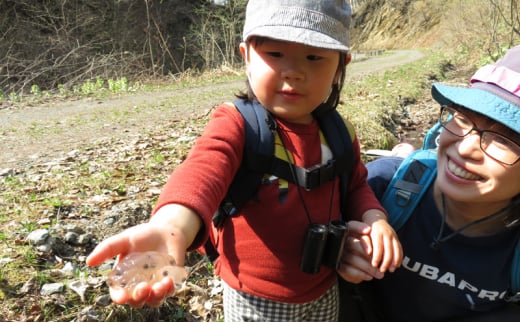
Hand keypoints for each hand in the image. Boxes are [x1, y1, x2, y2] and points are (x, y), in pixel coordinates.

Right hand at [86, 204, 200, 306]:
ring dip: (156, 296)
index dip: (119, 297)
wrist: (166, 231)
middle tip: (143, 287)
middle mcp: (138, 285)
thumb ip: (107, 249)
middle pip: (136, 301)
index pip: (118, 293)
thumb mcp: (124, 240)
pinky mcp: (169, 282)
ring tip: (160, 285)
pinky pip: (170, 292)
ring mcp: (154, 285)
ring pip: (154, 300)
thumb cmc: (142, 236)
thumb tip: (89, 262)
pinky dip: (169, 289)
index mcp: (123, 279)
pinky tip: (169, 280)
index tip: (122, 297)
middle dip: (139, 298)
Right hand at [338, 221, 383, 282]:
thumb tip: (379, 246)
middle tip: (380, 263)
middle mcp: (341, 242)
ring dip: (368, 268)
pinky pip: (348, 270)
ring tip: (380, 274)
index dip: (358, 227)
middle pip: (353, 244)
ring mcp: (338, 254)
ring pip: (352, 258)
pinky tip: (369, 276)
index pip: (351, 226)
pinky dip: (360, 274)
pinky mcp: (338, 265)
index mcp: (348, 233)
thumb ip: (372, 242)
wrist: (353, 267)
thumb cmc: (363, 252)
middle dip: (367, 254)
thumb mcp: (368, 244)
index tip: (368, 230)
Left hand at [362, 210, 402, 272]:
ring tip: (391, 270)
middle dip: (386, 262)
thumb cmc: (366, 230)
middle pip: (389, 249)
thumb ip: (365, 242)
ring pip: (396, 250)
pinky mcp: (397, 238)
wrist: (375, 219)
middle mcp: (387, 233)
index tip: (374, 265)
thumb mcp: (363, 234)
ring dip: (395, 261)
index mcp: (377, 232)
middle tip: (382, 271)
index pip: (378, 246)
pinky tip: (396, 265)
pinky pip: (400, 249)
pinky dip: (399, 258)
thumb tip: (368, 253)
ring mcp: (393, 235)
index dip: (377, 257)